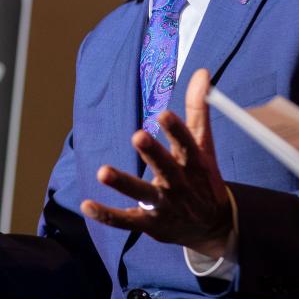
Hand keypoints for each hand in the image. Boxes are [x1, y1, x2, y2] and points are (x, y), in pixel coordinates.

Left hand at [80, 68, 232, 256]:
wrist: (212, 227)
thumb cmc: (202, 177)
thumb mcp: (202, 144)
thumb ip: (197, 108)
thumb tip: (200, 71)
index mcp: (194, 163)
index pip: (188, 145)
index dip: (177, 131)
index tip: (164, 114)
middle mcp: (179, 185)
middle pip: (166, 168)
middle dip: (152, 153)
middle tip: (137, 135)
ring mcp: (164, 206)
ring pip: (143, 194)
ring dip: (124, 184)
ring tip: (103, 172)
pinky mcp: (149, 223)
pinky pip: (125, 220)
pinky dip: (106, 214)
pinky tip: (86, 205)